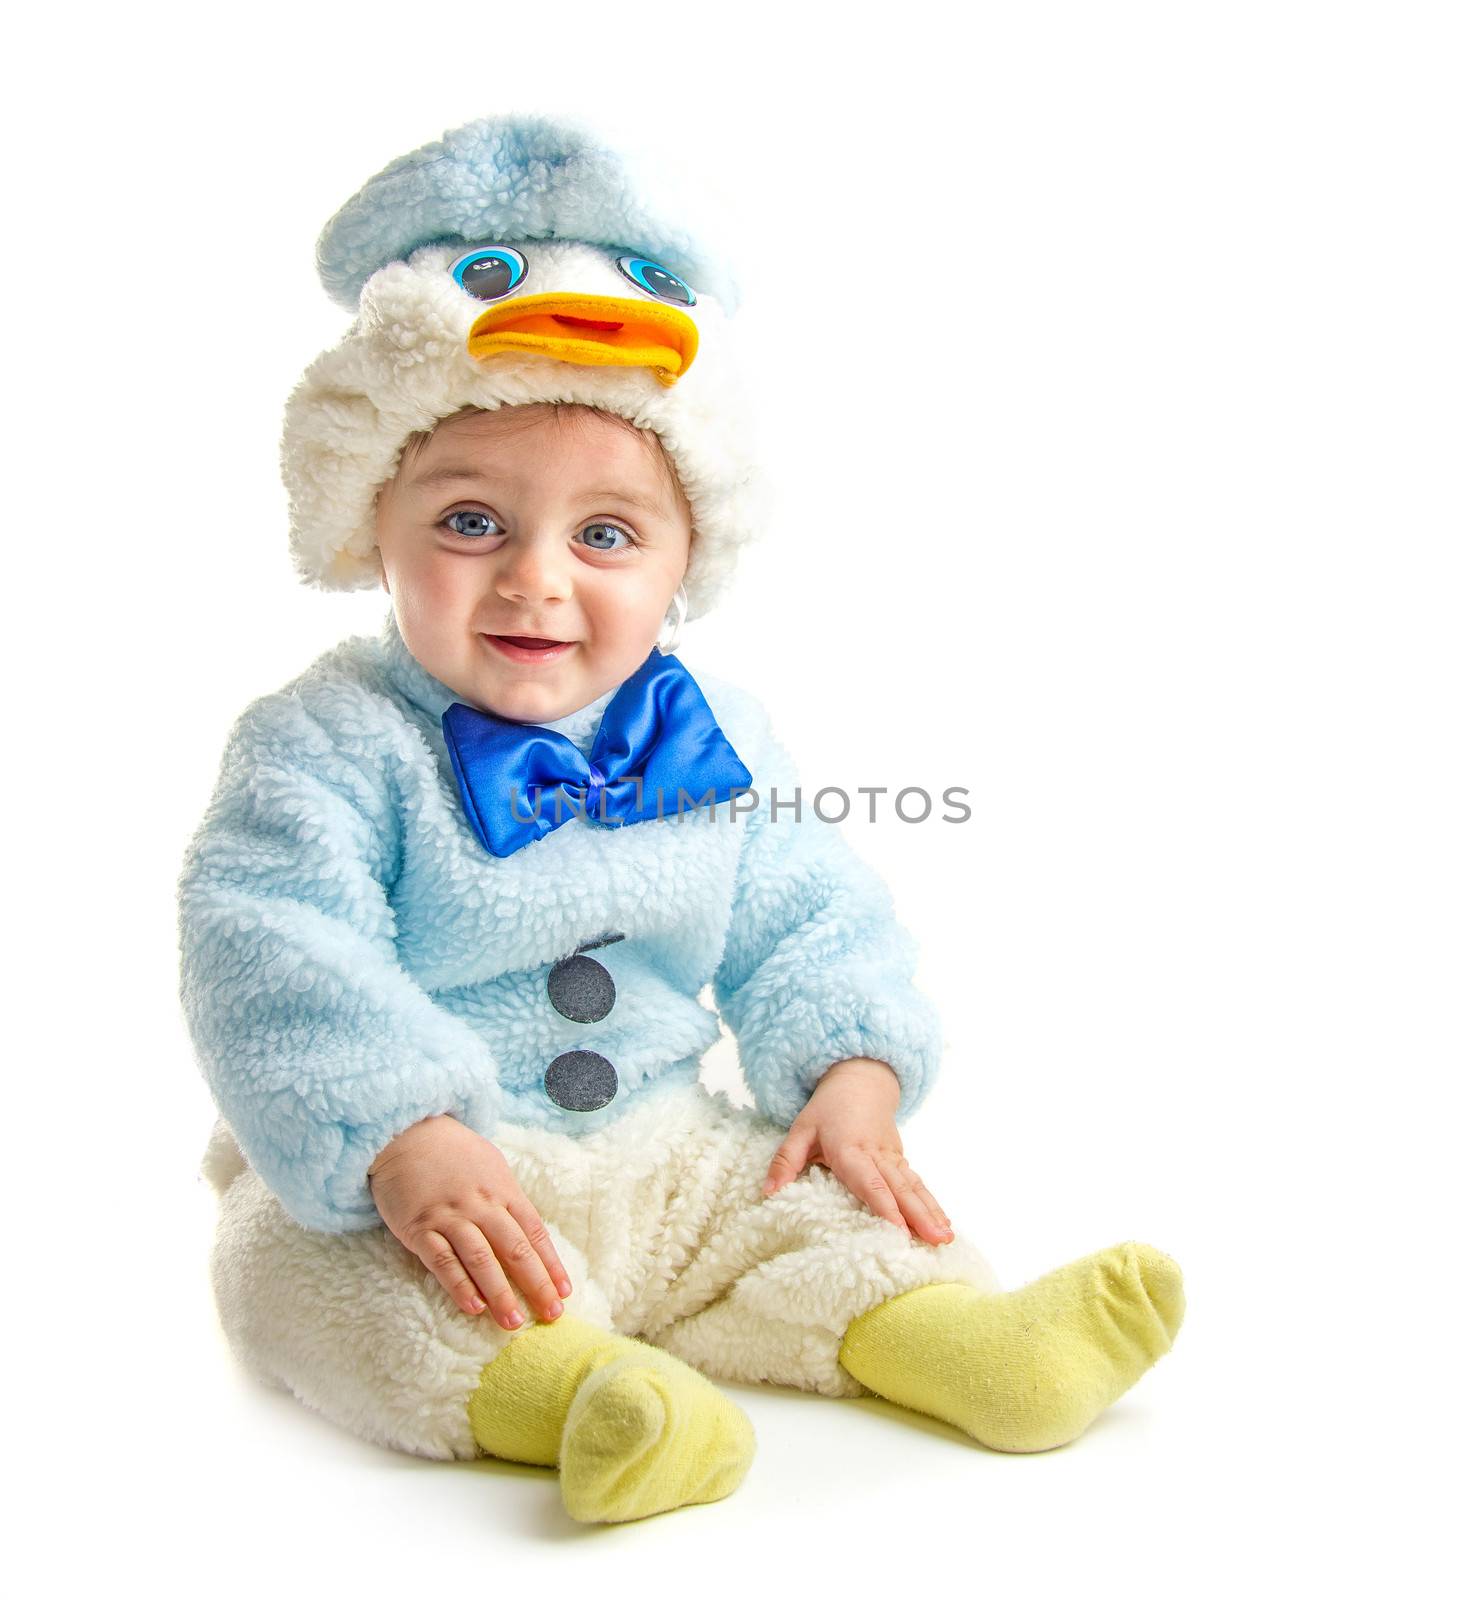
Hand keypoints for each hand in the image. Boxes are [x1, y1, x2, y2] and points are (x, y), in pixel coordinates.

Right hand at [367, 1114, 572, 1327]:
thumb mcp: (490, 1167)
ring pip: (481, 1258)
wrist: (405, 1132)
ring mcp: (450, 1216)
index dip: (551, 1264)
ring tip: (513, 1323)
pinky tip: (472, 1307)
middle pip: (515, 1249)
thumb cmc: (452, 1153)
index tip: (564, 1292)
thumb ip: (508, 1199)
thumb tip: (530, 1233)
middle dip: (536, 1284)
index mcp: (503, 1190)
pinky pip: (442, 1260)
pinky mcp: (419, 1227)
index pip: (535, 1233)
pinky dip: (459, 1285)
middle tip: (552, 1315)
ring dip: (499, 1293)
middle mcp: (481, 1205)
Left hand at [761, 1058, 953, 1244]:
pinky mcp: (899, 1158)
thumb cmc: (827, 1108)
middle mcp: (876, 1155)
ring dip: (931, 1212)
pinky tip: (944, 1225)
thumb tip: (768, 1192)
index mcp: (850, 1149)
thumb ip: (785, 1161)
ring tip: (946, 1238)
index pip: (869, 1183)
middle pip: (900, 1188)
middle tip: (936, 1241)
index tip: (899, 1231)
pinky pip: (916, 1183)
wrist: (860, 1080)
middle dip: (919, 1216)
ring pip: (914, 1186)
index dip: (885, 1207)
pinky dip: (932, 1203)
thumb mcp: (800, 1129)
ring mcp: (892, 1156)